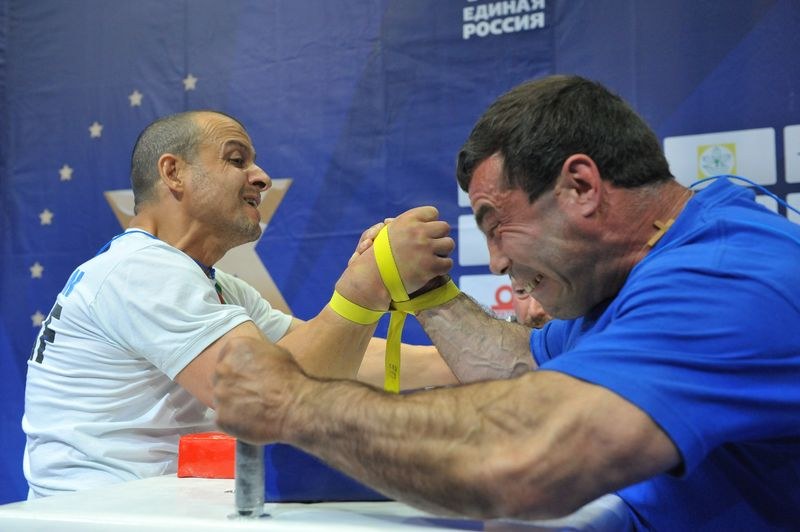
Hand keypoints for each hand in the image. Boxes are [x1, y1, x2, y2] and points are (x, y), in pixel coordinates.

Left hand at [213, 337, 305, 443]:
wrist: (295, 407)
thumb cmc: (290, 379)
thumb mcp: (276, 352)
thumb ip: (256, 352)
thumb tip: (253, 357)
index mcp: (235, 347)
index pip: (226, 355)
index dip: (237, 367)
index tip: (246, 375)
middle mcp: (222, 368)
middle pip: (220, 376)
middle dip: (232, 384)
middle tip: (250, 392)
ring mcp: (219, 393)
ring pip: (220, 398)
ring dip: (232, 402)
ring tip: (253, 407)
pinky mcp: (220, 416)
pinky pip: (223, 418)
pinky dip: (233, 420)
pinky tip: (250, 420)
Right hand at [335, 206, 452, 309]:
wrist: (372, 278)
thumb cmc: (379, 255)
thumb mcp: (389, 232)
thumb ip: (407, 224)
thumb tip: (426, 218)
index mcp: (408, 220)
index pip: (432, 212)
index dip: (429, 223)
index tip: (425, 232)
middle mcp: (418, 231)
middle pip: (444, 227)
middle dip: (439, 236)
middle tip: (432, 246)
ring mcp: (425, 249)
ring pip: (449, 244)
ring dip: (443, 251)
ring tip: (433, 257)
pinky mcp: (430, 266)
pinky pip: (448, 263)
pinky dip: (442, 267)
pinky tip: (433, 269)